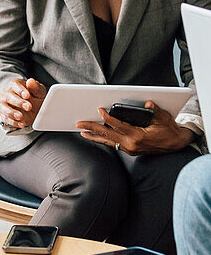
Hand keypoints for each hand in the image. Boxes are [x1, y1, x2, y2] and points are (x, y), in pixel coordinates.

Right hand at [0, 78, 47, 128]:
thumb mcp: (39, 92)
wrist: (32, 109)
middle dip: (18, 102)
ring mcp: (3, 104)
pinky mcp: (3, 114)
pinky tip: (21, 124)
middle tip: (28, 107)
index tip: (27, 95)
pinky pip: (4, 118)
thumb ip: (36, 88)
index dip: (20, 90)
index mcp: (15, 85)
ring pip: (2, 107)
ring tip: (20, 116)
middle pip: (8, 96)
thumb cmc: (35, 98)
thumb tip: (31, 81)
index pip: (15, 85)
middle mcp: (6, 93)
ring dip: (11, 112)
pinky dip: (12, 122)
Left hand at [77, 101, 195, 154]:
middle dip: (92, 128)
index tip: (99, 110)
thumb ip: (154, 110)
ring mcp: (130, 149)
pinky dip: (103, 139)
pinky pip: (113, 144)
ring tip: (82, 132)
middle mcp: (131, 144)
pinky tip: (95, 136)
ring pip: (108, 141)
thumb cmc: (170, 130)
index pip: (118, 126)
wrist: (176, 144)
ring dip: (94, 136)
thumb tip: (148, 103)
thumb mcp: (164, 118)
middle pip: (108, 135)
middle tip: (79, 123)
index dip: (107, 118)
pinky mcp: (130, 150)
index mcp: (138, 136)